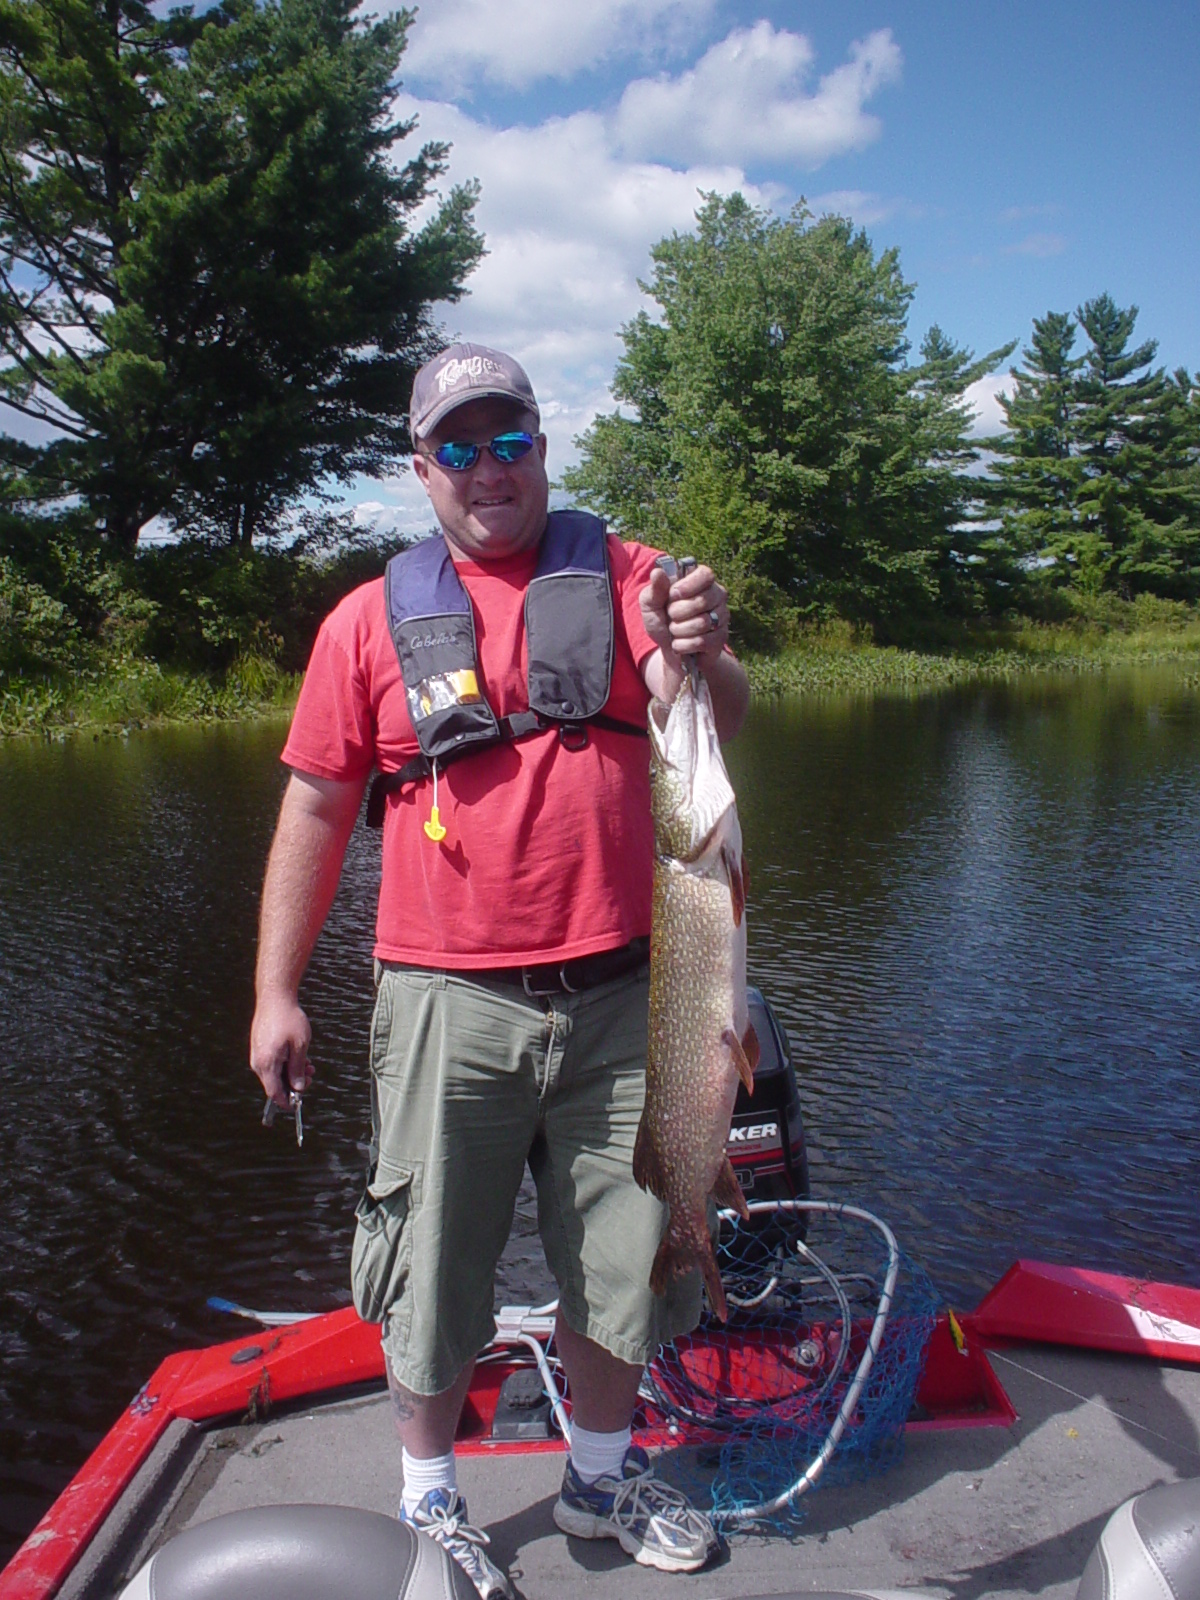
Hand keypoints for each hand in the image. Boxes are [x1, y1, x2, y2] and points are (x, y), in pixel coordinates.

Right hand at [250, 991, 313, 1107]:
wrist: (274, 997)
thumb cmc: (289, 1019)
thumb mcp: (299, 1046)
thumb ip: (298, 1069)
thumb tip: (298, 1088)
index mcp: (266, 1064)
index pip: (274, 1094)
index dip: (287, 1102)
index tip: (298, 1104)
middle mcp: (258, 1062)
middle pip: (274, 1084)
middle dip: (294, 1083)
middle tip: (310, 1073)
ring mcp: (256, 1055)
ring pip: (274, 1073)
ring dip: (291, 1072)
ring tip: (308, 1062)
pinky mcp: (258, 1048)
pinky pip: (271, 1063)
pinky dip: (284, 1063)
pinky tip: (297, 1054)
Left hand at [640, 563, 729, 706]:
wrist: (669, 649)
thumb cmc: (661, 621)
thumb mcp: (651, 604)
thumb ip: (655, 589)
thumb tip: (657, 572)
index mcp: (700, 580)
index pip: (705, 574)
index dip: (688, 586)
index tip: (673, 595)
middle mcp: (716, 595)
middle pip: (702, 600)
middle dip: (678, 613)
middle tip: (671, 617)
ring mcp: (722, 616)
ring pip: (702, 623)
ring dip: (679, 630)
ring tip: (675, 631)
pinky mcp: (721, 637)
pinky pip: (702, 641)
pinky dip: (684, 645)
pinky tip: (680, 644)